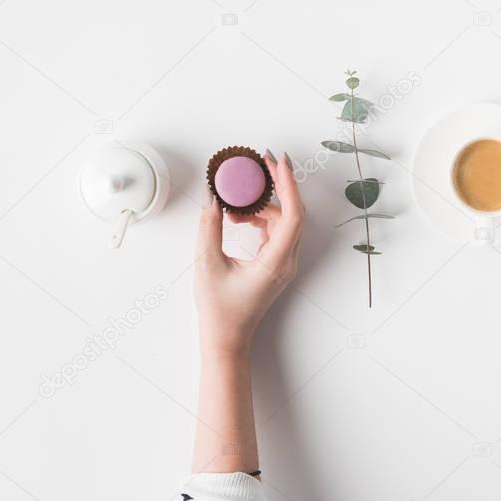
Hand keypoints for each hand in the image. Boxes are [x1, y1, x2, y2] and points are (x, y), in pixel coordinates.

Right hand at [194, 152, 304, 355]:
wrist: (226, 338)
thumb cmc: (219, 310)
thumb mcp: (207, 265)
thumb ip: (209, 228)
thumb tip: (213, 198)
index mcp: (276, 262)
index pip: (293, 215)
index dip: (287, 185)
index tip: (276, 162)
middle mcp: (286, 261)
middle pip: (292, 213)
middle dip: (279, 185)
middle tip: (262, 163)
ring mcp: (283, 263)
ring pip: (282, 221)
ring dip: (263, 206)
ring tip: (235, 203)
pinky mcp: (275, 264)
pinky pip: (275, 231)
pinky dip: (260, 219)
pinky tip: (237, 219)